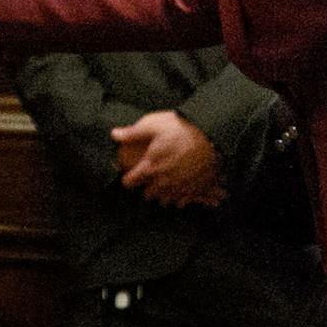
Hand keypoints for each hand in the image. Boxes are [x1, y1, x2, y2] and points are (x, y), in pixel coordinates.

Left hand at [111, 110, 225, 207]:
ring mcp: (181, 187)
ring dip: (163, 194)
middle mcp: (164, 182)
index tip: (129, 175)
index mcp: (150, 166)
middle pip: (148, 194)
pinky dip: (180, 197)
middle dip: (147, 187)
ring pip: (165, 200)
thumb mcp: (154, 124)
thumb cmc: (181, 128)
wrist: (212, 135)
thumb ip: (133, 132)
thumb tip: (114, 134)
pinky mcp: (196, 189)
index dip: (128, 178)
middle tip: (149, 177)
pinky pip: (183, 201)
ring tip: (165, 184)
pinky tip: (181, 188)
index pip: (130, 181)